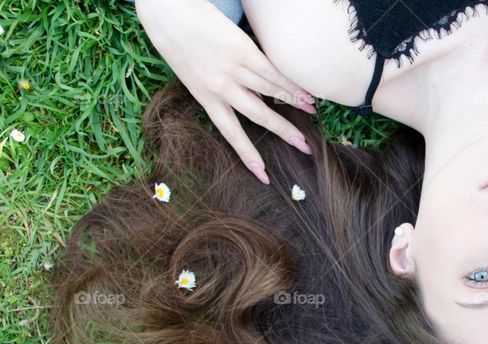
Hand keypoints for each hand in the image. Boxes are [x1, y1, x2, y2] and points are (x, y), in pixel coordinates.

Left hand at [134, 0, 315, 183]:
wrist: (167, 10)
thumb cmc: (176, 39)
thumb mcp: (190, 72)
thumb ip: (217, 87)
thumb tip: (248, 96)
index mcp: (205, 98)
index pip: (231, 133)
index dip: (249, 155)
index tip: (263, 175)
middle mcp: (221, 88)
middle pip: (260, 116)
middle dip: (285, 133)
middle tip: (305, 147)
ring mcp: (233, 69)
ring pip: (271, 92)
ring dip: (295, 103)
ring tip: (312, 112)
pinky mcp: (243, 50)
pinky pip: (272, 71)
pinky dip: (291, 83)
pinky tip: (305, 91)